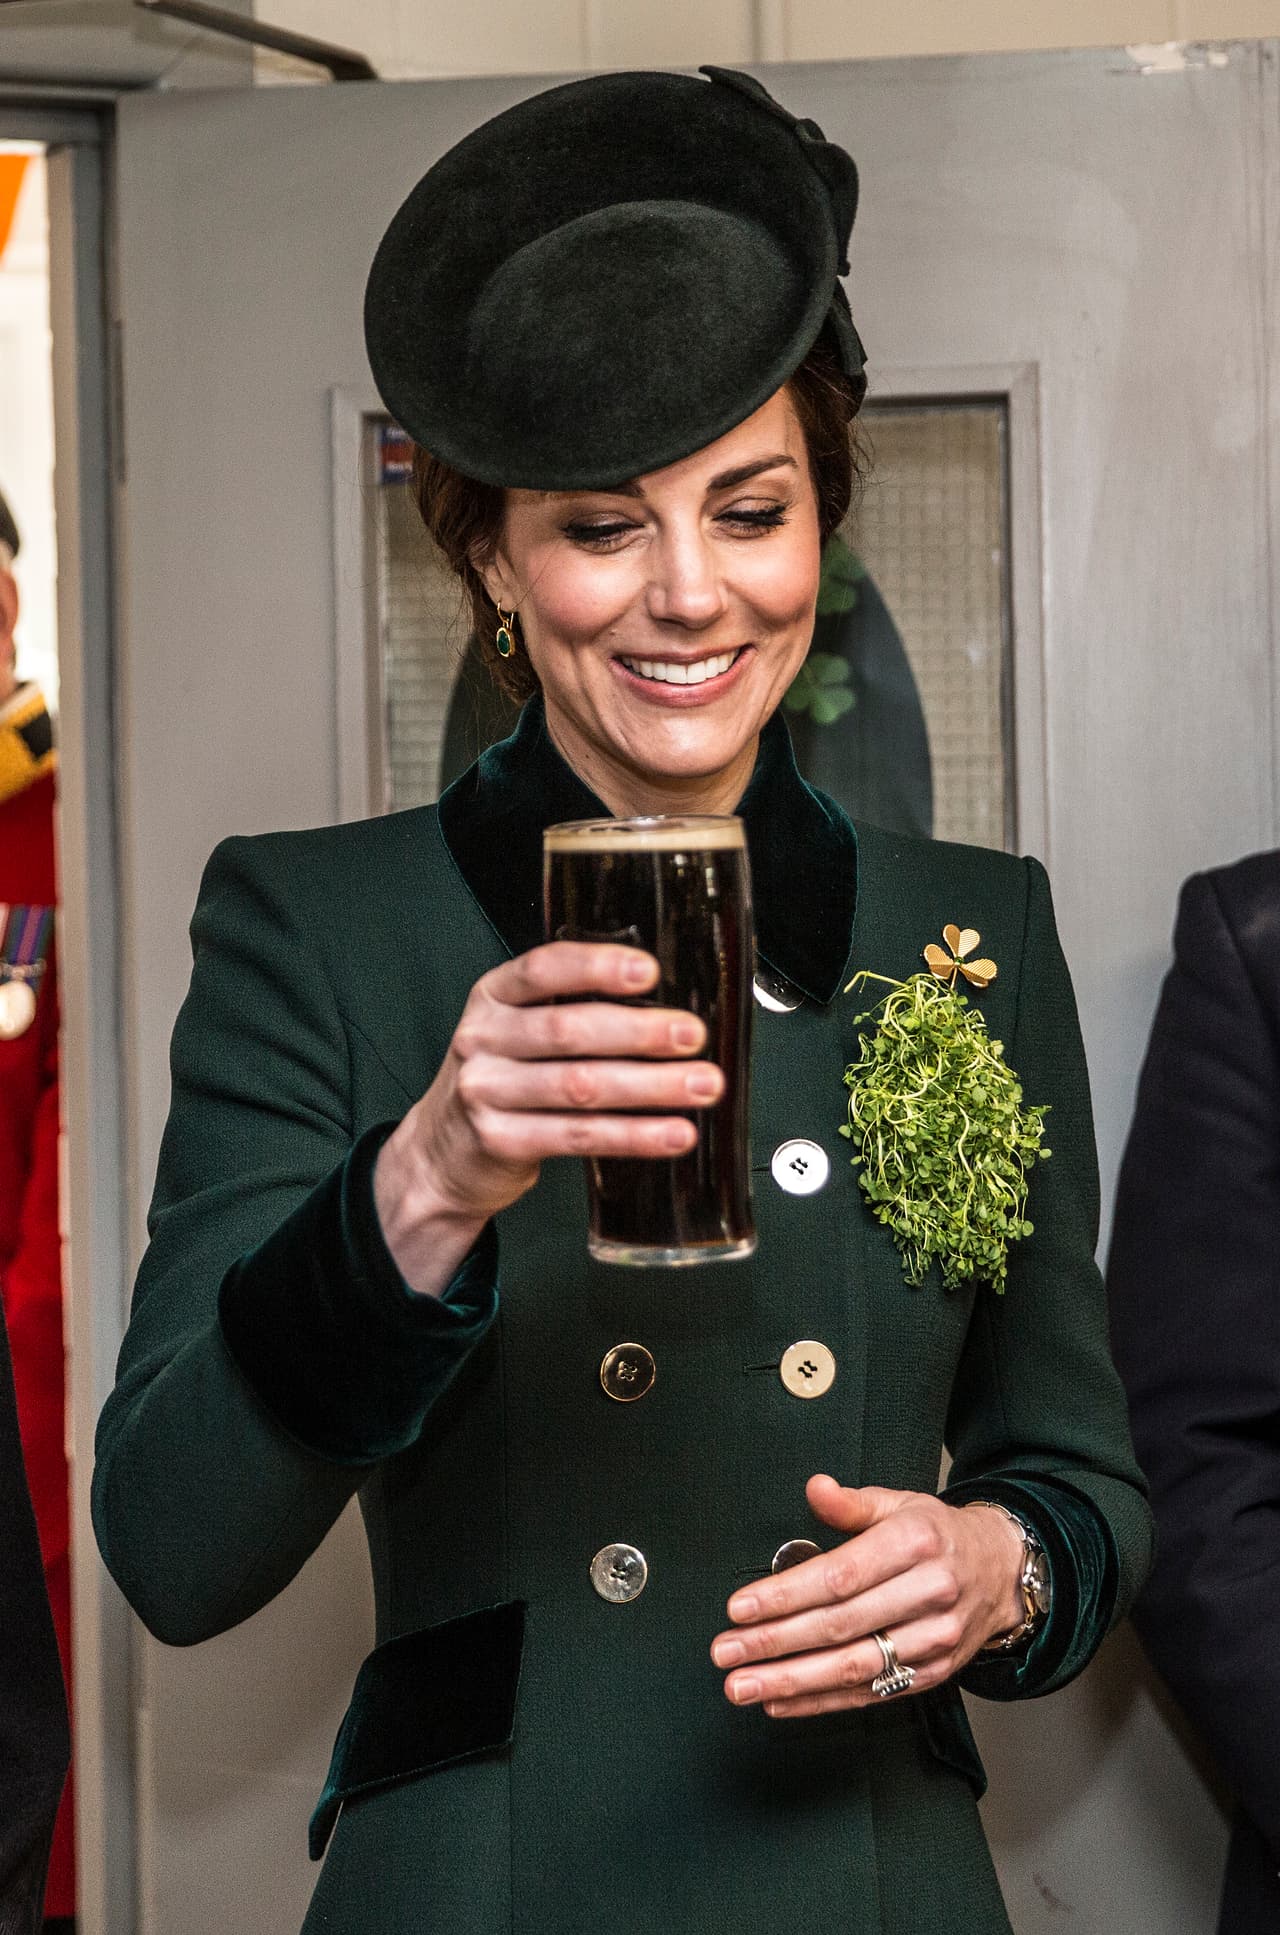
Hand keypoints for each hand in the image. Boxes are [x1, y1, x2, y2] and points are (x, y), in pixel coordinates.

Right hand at [374, 941, 721, 1293]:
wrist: (441, 1154)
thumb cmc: (500, 1079)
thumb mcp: (515, 1030)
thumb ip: (568, 1009)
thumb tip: (665, 1006)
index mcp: (493, 997)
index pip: (543, 969)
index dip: (597, 968)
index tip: (649, 971)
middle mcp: (484, 1039)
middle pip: (568, 1030)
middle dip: (640, 1031)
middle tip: (692, 1035)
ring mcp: (487, 1092)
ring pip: (581, 1086)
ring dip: (651, 1086)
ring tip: (702, 1085)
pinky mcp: (502, 1141)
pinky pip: (580, 1136)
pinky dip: (635, 1135)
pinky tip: (674, 1133)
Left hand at [710, 1474, 1025, 1717]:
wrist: (1001, 1572)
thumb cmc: (938, 1535)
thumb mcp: (900, 1503)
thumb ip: (852, 1503)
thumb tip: (815, 1488)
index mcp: (915, 1543)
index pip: (840, 1576)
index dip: (786, 1595)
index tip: (741, 1607)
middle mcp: (928, 1594)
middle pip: (840, 1625)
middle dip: (775, 1642)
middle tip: (726, 1651)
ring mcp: (933, 1640)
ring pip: (853, 1667)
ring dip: (791, 1681)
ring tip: (742, 1685)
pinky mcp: (932, 1674)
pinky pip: (869, 1693)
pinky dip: (820, 1702)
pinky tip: (780, 1701)